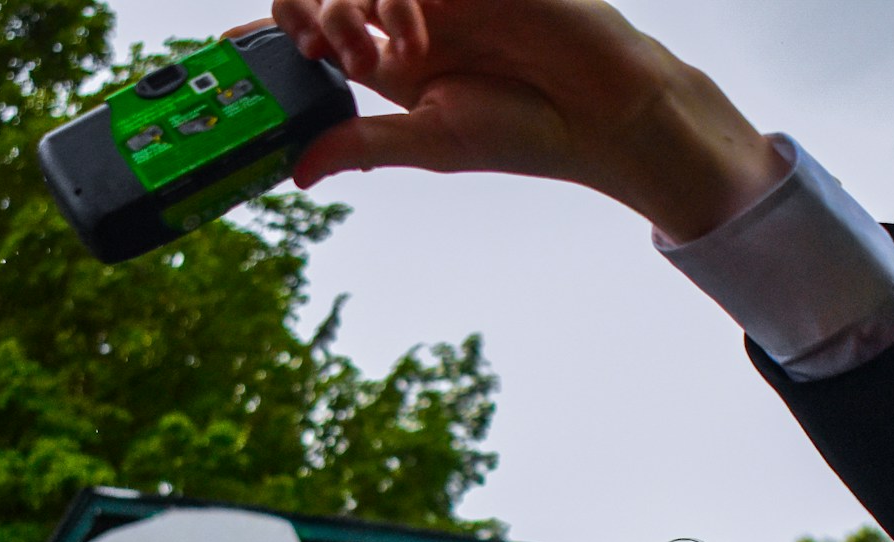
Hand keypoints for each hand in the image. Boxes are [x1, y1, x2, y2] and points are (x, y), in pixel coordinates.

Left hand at [252, 0, 786, 241]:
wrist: (601, 109)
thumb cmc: (526, 133)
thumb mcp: (432, 142)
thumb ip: (362, 144)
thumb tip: (297, 173)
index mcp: (395, 66)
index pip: (320, 34)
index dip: (292, 30)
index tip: (293, 53)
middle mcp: (411, 21)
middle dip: (320, 11)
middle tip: (346, 52)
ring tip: (393, 44)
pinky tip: (419, 19)